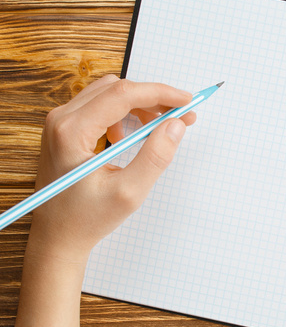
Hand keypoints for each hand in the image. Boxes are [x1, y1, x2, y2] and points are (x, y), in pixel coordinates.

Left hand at [28, 75, 196, 262]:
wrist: (57, 237)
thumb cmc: (86, 219)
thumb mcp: (129, 192)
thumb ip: (155, 156)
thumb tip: (176, 125)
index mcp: (71, 131)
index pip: (123, 94)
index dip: (160, 93)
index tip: (187, 101)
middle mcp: (61, 120)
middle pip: (116, 89)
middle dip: (153, 98)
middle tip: (181, 116)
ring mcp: (60, 123)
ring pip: (109, 94)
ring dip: (139, 105)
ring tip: (159, 129)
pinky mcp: (64, 129)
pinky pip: (100, 106)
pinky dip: (124, 114)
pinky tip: (131, 138)